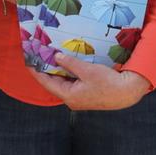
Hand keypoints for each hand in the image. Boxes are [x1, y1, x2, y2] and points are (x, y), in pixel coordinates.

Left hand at [29, 52, 150, 109]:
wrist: (127, 92)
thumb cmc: (108, 83)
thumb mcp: (87, 70)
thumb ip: (70, 63)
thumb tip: (57, 57)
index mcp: (69, 96)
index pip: (47, 82)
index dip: (36, 71)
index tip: (28, 61)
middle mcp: (71, 99)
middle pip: (53, 83)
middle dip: (46, 69)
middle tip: (38, 55)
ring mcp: (78, 98)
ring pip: (63, 82)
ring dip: (57, 70)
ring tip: (49, 56)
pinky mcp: (86, 94)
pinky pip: (72, 83)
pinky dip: (67, 73)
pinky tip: (66, 63)